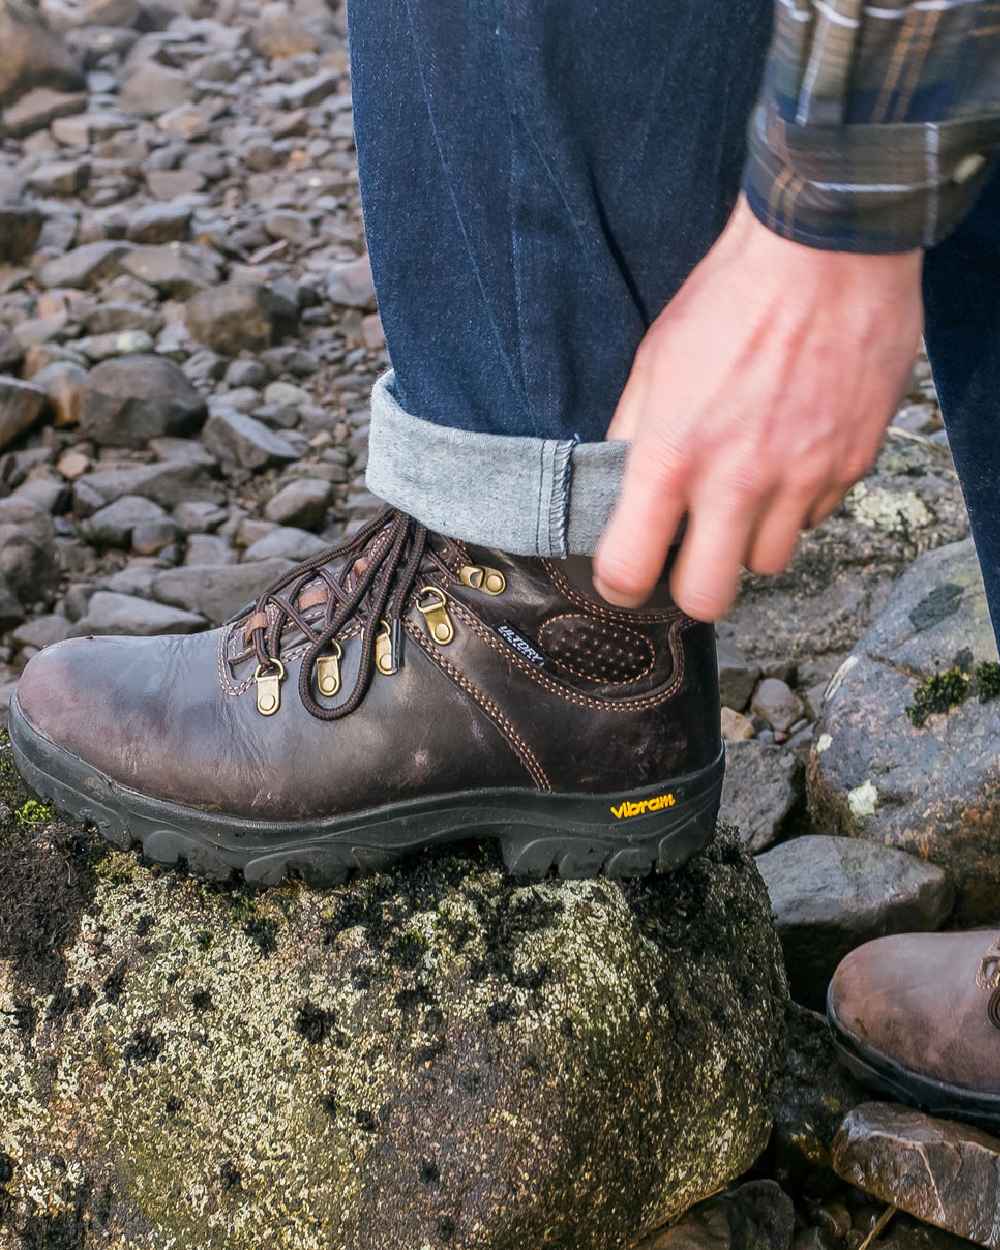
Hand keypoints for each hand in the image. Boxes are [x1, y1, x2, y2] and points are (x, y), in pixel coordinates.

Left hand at [593, 195, 923, 619]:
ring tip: (745, 494)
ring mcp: (800, 479)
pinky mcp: (849, 466)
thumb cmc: (731, 297)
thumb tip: (618, 484)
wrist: (826, 251)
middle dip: (691, 588)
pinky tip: (789, 457)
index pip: (630, 567)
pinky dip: (797, 504)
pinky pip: (815, 517)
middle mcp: (737, 481)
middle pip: (707, 598)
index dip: (620, 584)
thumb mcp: (655, 361)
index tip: (624, 576)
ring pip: (767, 562)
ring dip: (749, 542)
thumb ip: (633, 433)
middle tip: (689, 557)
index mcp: (673, 455)